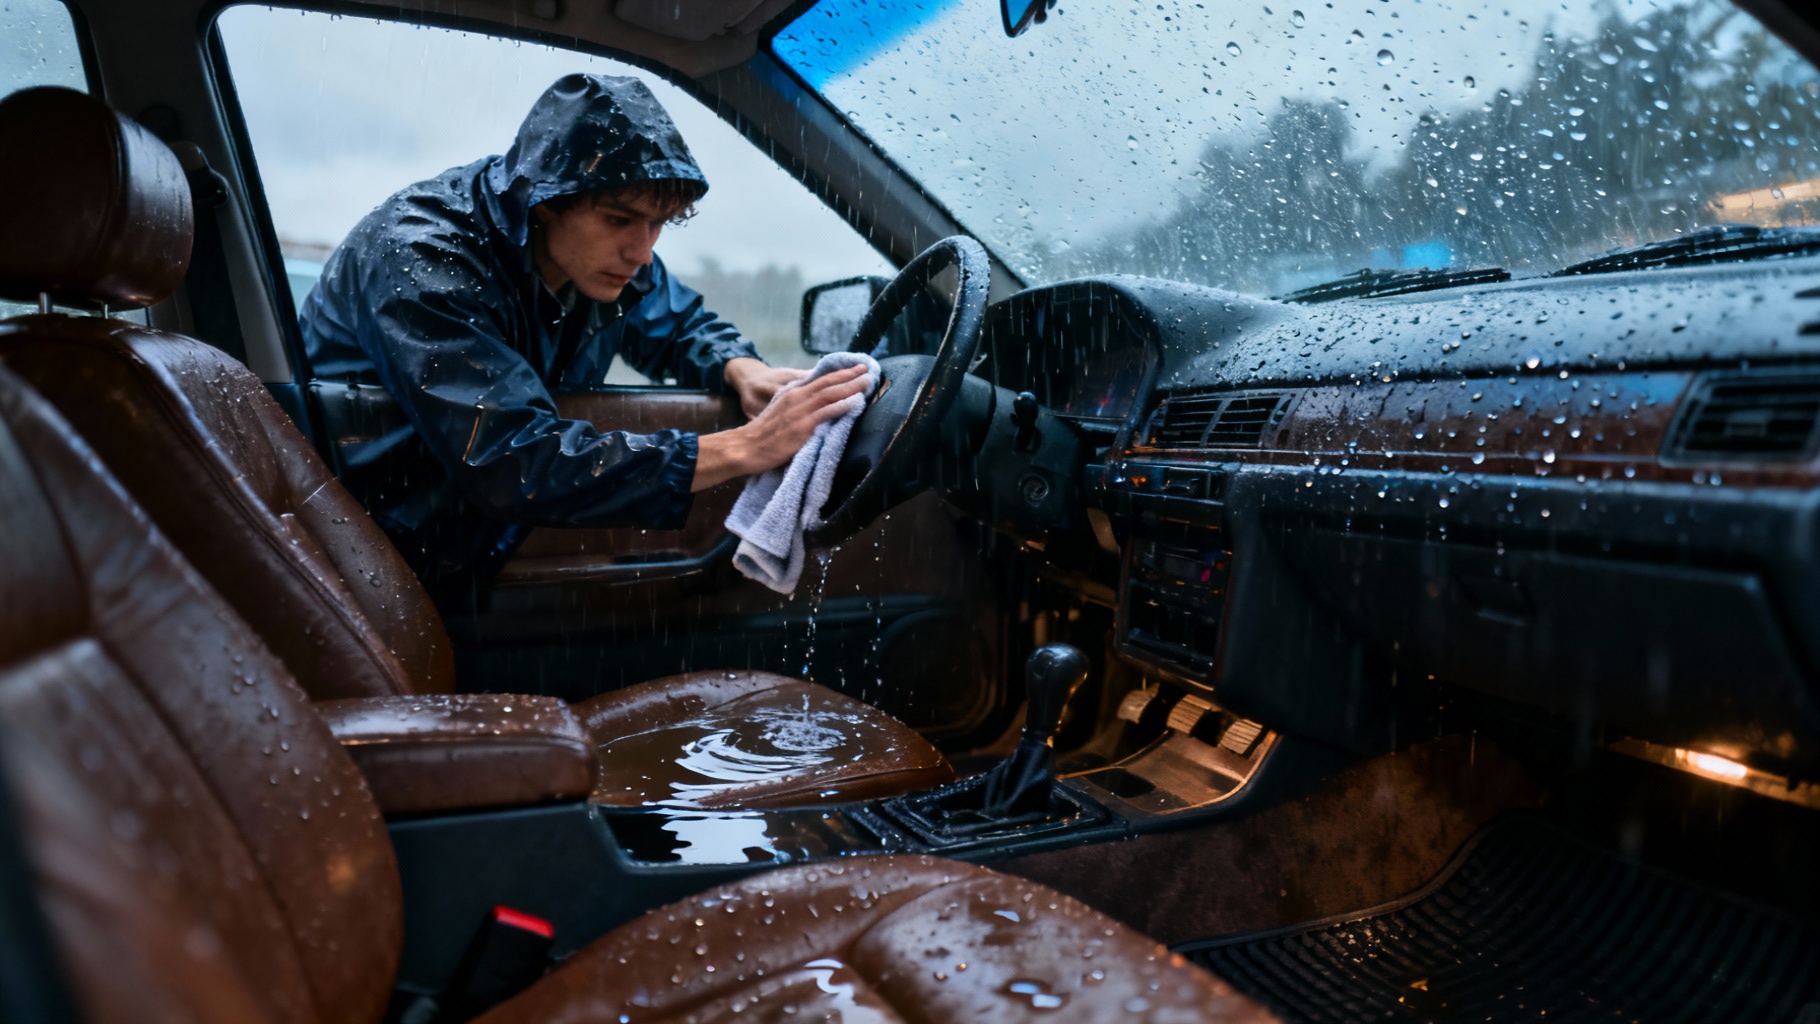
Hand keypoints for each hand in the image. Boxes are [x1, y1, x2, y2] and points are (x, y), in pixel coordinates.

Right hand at [692, 364, 871, 490]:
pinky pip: (826, 413)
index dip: (839, 372)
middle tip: (867, 369)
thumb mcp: (780, 410)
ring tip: (867, 381)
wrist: (746, 447)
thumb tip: (818, 402)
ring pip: (830, 394)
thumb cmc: (763, 433)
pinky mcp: (802, 427)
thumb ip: (797, 404)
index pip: (820, 379)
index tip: (855, 367)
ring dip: (851, 386)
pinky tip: (855, 401)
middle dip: (849, 375)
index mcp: (792, 392)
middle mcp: (797, 397)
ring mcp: (800, 411)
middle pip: (828, 382)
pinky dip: (842, 405)